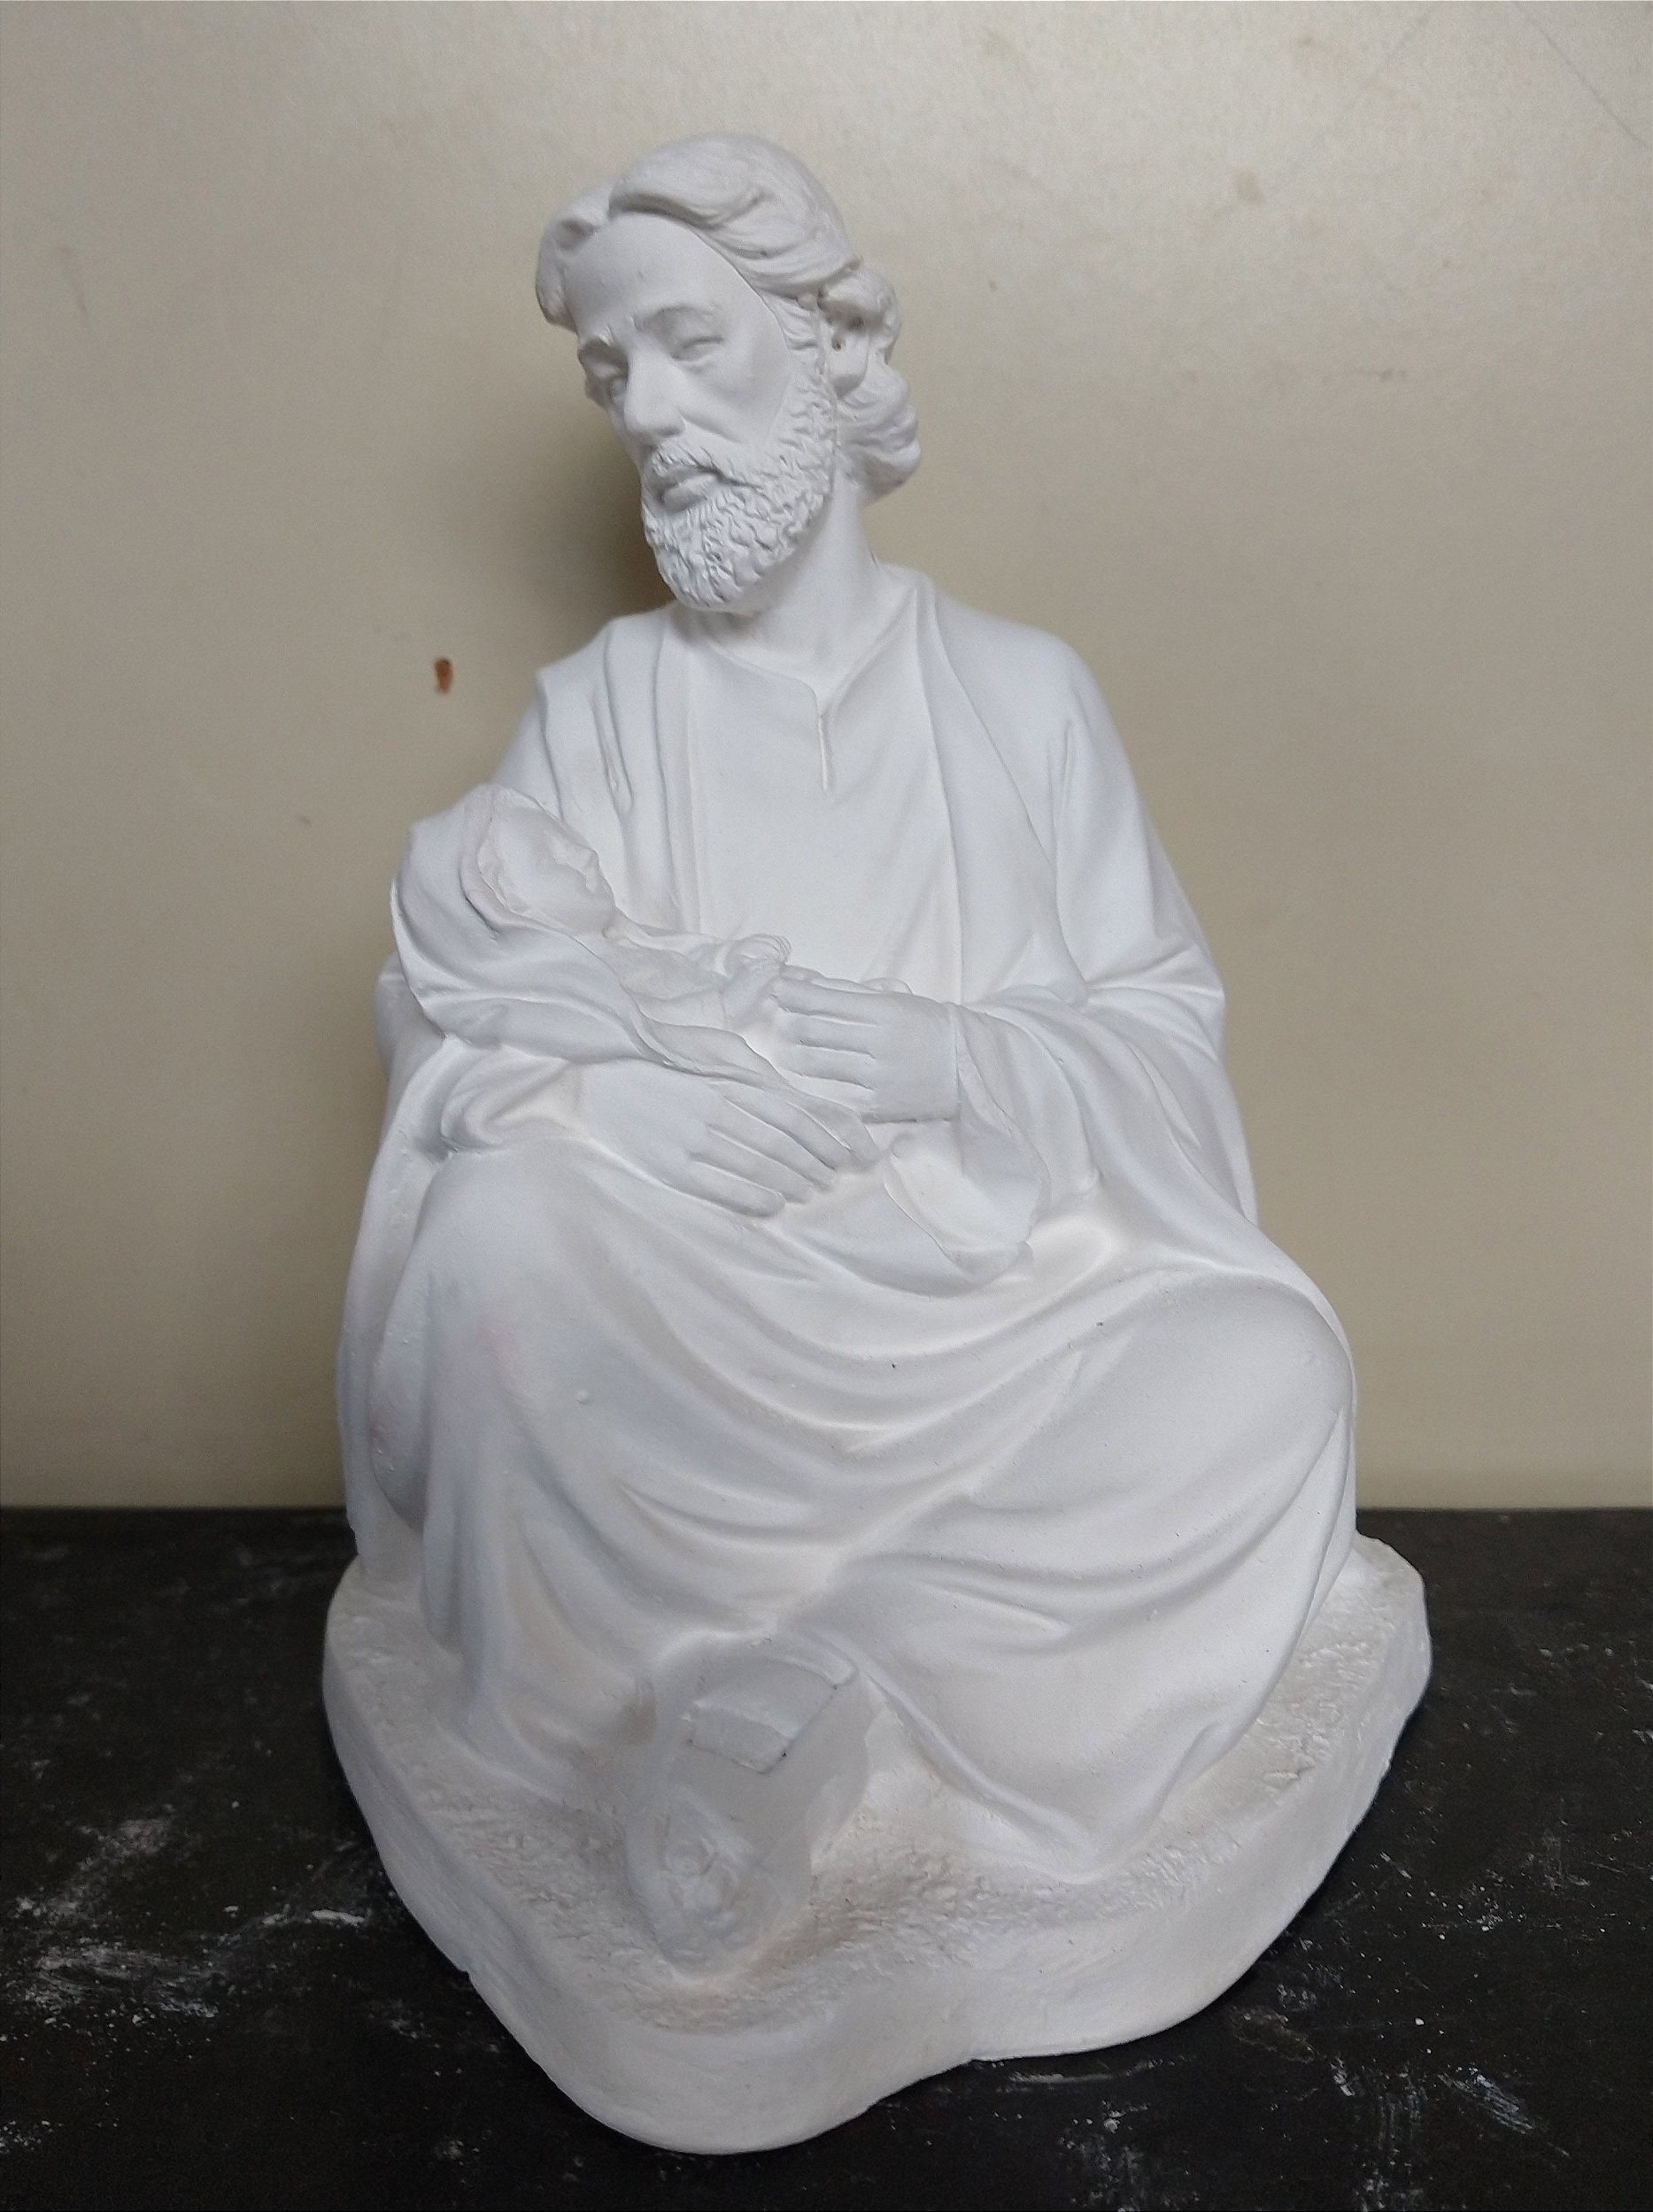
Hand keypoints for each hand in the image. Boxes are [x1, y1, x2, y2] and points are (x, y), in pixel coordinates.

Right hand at [574, 1059, 876, 1216]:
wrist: (597, 1079)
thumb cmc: (662, 1060)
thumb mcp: (712, 1047)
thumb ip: (754, 1069)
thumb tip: (793, 1091)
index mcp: (729, 1080)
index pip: (796, 1111)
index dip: (831, 1134)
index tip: (855, 1150)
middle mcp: (718, 1109)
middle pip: (784, 1143)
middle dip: (818, 1162)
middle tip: (836, 1175)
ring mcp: (695, 1141)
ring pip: (760, 1168)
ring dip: (794, 1182)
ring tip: (811, 1190)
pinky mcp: (673, 1167)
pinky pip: (725, 1188)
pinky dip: (756, 1198)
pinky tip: (774, 1203)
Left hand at [768, 975, 959, 1123]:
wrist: (966, 1069)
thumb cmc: (927, 1027)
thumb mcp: (896, 1001)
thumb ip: (854, 994)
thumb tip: (809, 985)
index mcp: (885, 1011)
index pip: (827, 1000)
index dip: (795, 994)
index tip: (776, 987)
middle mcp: (879, 1043)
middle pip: (816, 1031)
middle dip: (787, 1021)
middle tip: (771, 1016)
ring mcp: (877, 1077)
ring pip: (818, 1064)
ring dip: (792, 1053)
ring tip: (780, 1046)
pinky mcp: (877, 1104)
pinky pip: (833, 1093)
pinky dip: (812, 1082)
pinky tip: (799, 1076)